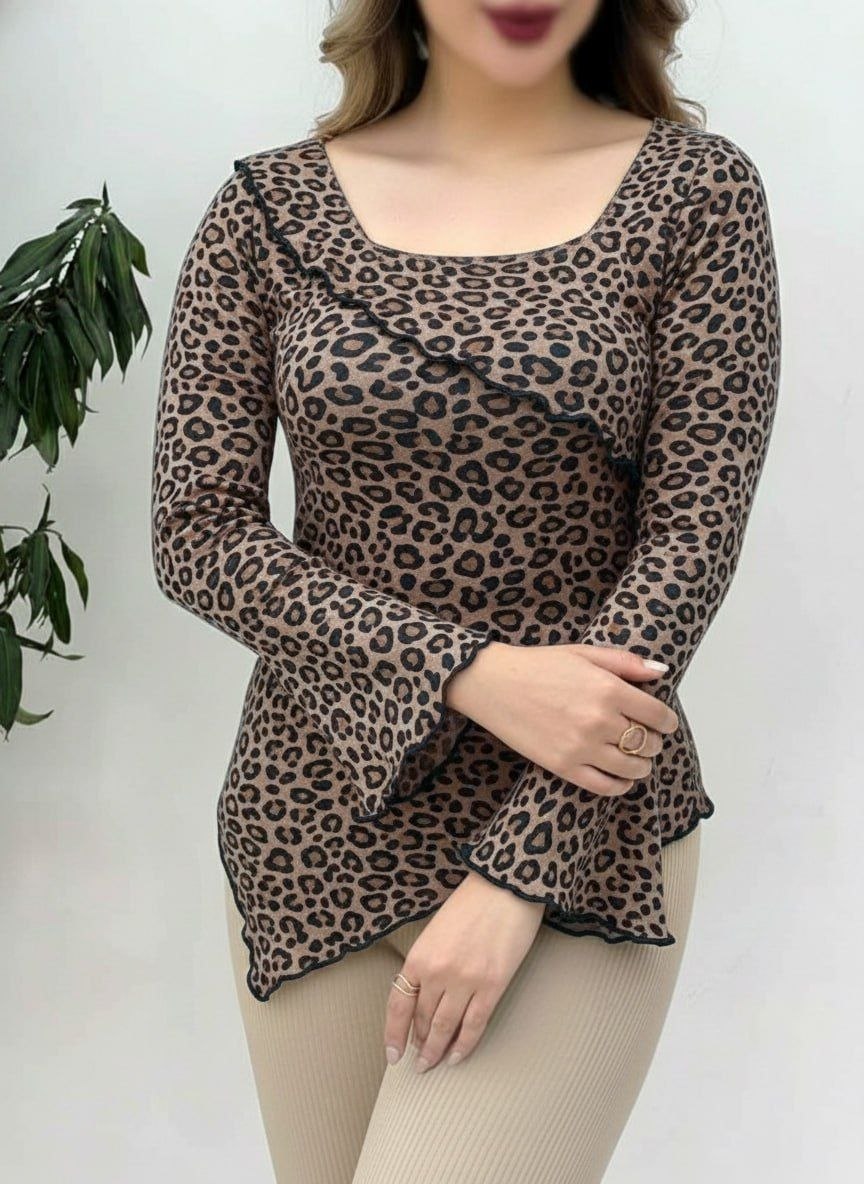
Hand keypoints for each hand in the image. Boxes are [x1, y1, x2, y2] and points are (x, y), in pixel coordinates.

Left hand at [383, 870, 543, 1072]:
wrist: (505, 886)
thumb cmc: (471, 903)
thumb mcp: (436, 930)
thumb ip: (428, 961)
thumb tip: (424, 994)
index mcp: (419, 956)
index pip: (398, 1005)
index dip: (394, 1034)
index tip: (393, 1054)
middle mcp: (438, 972)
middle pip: (423, 1019)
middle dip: (419, 1042)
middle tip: (419, 1059)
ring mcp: (466, 981)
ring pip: (446, 1027)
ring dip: (438, 1050)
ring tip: (434, 1063)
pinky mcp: (492, 986)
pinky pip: (475, 1024)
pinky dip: (465, 1044)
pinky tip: (458, 1056)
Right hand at [446, 640, 679, 796]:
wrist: (493, 684)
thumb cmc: (537, 666)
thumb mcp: (584, 654)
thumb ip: (626, 663)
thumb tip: (661, 671)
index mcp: (608, 689)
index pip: (658, 715)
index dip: (667, 721)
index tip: (664, 723)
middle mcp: (599, 720)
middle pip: (647, 743)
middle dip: (653, 740)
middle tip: (646, 736)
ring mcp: (581, 747)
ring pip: (632, 768)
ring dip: (641, 765)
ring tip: (635, 757)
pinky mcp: (563, 767)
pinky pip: (605, 786)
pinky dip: (620, 785)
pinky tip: (620, 777)